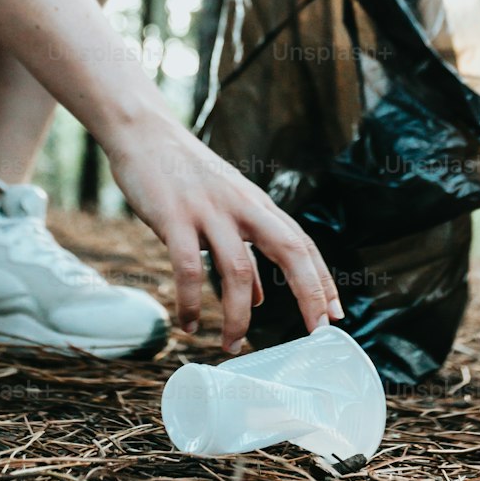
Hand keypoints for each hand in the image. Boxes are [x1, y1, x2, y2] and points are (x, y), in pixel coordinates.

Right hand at [104, 108, 342, 351]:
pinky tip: (186, 324)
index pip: (301, 243)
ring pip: (238, 269)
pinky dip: (190, 302)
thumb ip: (244, 247)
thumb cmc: (185, 174)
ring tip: (231, 347)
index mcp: (257, 205)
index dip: (321, 279)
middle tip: (315, 333)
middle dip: (308, 292)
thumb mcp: (225, 206)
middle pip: (289, 248)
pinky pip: (188, 268)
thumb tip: (259, 297)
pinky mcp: (174, 216)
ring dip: (237, 316)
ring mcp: (209, 210)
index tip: (335, 316)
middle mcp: (241, 206)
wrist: (144, 133)